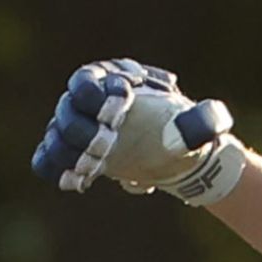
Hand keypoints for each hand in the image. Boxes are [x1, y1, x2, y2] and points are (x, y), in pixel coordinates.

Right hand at [31, 59, 245, 204]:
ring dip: (69, 152)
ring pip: (56, 135)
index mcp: (111, 80)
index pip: (87, 79)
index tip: (119, 108)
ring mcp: (78, 128)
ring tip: (92, 166)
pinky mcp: (74, 155)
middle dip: (83, 127)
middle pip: (67, 109)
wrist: (175, 155)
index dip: (96, 93)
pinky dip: (57, 170)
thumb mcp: (197, 121)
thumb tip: (213, 118)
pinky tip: (78, 181)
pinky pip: (48, 160)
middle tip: (105, 144)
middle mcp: (87, 102)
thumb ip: (203, 119)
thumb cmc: (183, 129)